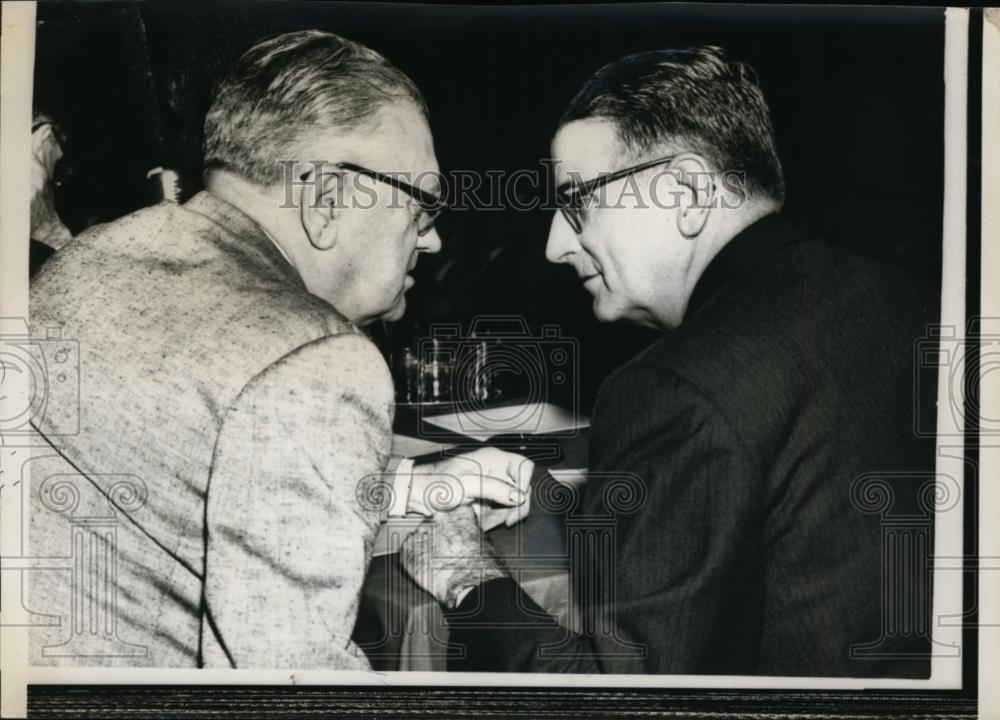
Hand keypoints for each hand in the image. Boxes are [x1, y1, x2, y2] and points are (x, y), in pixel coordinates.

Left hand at [399, 505, 506, 606]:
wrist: (466, 583)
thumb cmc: (480, 567)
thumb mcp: (484, 543)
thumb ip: (471, 533)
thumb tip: (468, 537)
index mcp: (459, 512)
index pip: (454, 512)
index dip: (454, 526)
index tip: (455, 535)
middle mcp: (439, 517)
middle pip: (435, 522)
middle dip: (438, 534)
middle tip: (445, 551)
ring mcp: (422, 531)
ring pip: (421, 535)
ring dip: (425, 545)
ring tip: (434, 561)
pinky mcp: (408, 548)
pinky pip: (407, 548)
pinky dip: (413, 556)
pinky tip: (423, 566)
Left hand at [408, 447, 533, 526]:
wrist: (420, 496)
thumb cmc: (436, 484)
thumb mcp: (464, 485)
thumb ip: (492, 488)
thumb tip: (518, 495)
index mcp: (492, 459)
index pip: (524, 466)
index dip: (524, 483)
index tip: (515, 499)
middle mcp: (496, 471)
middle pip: (523, 487)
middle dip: (517, 506)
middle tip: (508, 520)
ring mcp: (493, 486)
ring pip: (515, 502)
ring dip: (506, 515)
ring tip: (488, 521)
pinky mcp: (488, 499)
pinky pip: (502, 510)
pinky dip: (497, 519)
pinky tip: (483, 522)